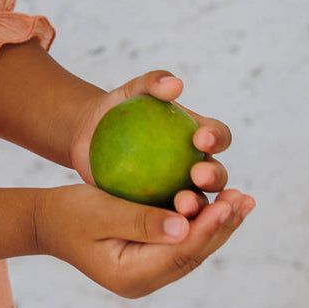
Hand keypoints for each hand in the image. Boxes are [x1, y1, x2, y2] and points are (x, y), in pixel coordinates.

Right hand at [32, 180, 251, 298]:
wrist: (46, 222)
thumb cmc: (68, 212)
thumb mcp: (100, 212)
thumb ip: (141, 221)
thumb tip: (184, 226)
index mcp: (132, 275)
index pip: (179, 253)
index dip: (207, 227)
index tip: (227, 201)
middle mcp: (145, 280)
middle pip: (193, 255)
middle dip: (222, 226)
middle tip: (245, 198)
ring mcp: (148, 272)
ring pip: (192, 250)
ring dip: (218, 224)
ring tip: (242, 200)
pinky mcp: (149, 258)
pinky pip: (182, 243)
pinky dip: (202, 222)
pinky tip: (218, 202)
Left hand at [68, 69, 241, 220]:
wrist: (90, 135)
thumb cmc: (116, 107)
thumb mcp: (131, 91)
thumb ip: (152, 82)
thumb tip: (176, 84)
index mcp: (199, 136)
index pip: (218, 136)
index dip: (217, 138)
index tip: (200, 138)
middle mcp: (196, 166)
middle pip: (217, 175)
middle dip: (214, 177)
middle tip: (197, 175)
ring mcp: (179, 190)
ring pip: (197, 203)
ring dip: (196, 206)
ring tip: (182, 205)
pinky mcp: (159, 210)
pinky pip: (165, 218)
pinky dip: (165, 222)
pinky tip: (158, 224)